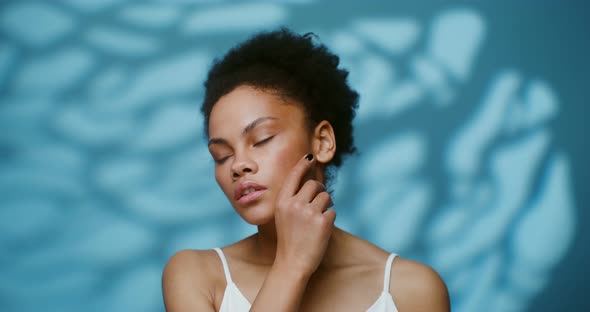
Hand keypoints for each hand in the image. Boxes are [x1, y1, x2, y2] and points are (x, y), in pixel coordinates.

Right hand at [273, 154, 335, 276]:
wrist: (292, 262)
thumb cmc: (289, 239)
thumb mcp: (283, 216)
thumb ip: (293, 200)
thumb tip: (310, 183)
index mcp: (282, 202)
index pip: (294, 176)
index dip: (303, 164)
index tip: (310, 157)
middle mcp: (294, 204)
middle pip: (314, 184)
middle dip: (320, 189)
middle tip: (322, 198)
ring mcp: (308, 213)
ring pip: (326, 197)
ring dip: (327, 205)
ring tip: (320, 218)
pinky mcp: (322, 222)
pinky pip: (332, 212)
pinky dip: (330, 219)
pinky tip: (321, 230)